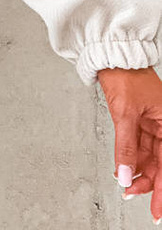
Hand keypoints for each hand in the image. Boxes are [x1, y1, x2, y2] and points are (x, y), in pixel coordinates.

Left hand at [98, 66, 161, 222]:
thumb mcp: (125, 114)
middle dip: (146, 182)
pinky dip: (129, 157)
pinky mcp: (137, 119)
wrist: (111, 56)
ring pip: (147, 156)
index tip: (158, 210)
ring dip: (136, 171)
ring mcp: (150, 122)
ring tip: (124, 184)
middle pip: (158, 162)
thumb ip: (125, 147)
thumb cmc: (125, 75)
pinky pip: (136, 145)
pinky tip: (122, 169)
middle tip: (132, 195)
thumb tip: (124, 174)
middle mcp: (161, 123)